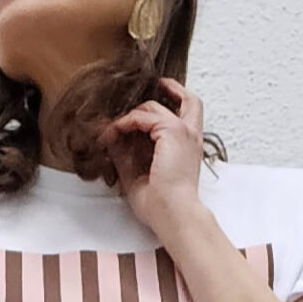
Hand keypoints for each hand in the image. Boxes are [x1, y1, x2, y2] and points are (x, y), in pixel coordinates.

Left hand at [102, 77, 207, 236]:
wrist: (174, 214)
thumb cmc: (162, 205)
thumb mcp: (138, 174)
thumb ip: (127, 154)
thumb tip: (112, 138)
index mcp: (188, 148)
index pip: (184, 117)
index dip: (164, 110)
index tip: (141, 115)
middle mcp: (190, 136)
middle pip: (188, 100)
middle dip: (170, 89)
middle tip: (153, 87)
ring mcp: (183, 131)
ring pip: (154, 106)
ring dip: (128, 116)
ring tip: (112, 130)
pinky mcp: (171, 130)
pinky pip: (141, 116)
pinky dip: (123, 123)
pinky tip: (113, 134)